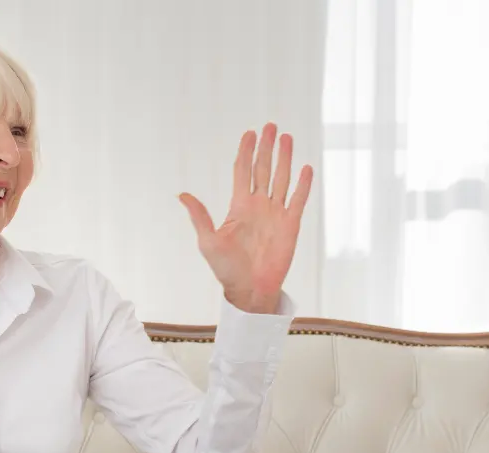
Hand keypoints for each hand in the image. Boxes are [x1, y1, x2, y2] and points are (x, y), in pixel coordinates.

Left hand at [178, 123, 313, 313]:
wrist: (249, 290)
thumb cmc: (226, 269)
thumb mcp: (208, 241)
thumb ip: (199, 216)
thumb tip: (182, 195)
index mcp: (238, 206)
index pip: (243, 171)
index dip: (245, 151)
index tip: (249, 133)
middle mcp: (258, 205)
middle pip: (263, 169)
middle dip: (266, 147)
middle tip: (270, 126)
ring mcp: (275, 214)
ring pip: (281, 179)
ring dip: (284, 159)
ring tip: (287, 138)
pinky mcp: (290, 225)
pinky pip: (298, 200)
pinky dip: (302, 184)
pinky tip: (306, 168)